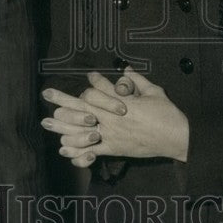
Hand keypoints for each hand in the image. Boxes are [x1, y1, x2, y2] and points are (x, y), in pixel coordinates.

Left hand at [43, 67, 188, 167]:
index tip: (88, 76)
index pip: (98, 90)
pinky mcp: (115, 149)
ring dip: (62, 126)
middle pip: (82, 107)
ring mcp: (112, 134)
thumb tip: (126, 70)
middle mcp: (112, 117)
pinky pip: (91, 151)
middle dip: (63, 99)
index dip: (92, 82)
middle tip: (47, 93)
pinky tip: (64, 149)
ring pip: (80, 130)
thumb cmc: (167, 113)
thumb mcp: (154, 91)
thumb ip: (138, 80)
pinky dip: (78, 152)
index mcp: (121, 101)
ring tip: (46, 123)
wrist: (175, 137)